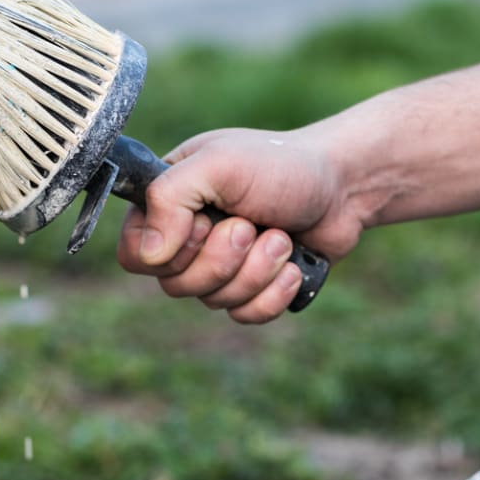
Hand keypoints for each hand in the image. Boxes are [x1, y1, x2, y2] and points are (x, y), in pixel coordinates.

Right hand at [115, 127, 361, 323]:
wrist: (344, 186)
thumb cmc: (280, 165)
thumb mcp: (219, 164)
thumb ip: (170, 198)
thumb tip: (150, 256)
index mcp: (169, 204)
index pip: (135, 255)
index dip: (168, 252)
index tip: (204, 223)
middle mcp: (188, 238)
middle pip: (175, 286)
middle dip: (223, 259)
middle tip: (251, 224)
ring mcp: (220, 267)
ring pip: (213, 302)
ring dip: (256, 270)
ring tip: (280, 236)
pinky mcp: (253, 288)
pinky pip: (245, 315)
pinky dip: (273, 293)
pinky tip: (291, 267)